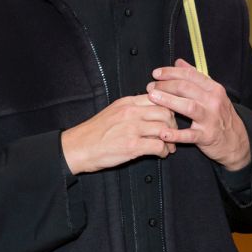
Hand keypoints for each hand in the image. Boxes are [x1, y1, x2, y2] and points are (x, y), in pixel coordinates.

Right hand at [61, 95, 176, 174]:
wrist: (78, 147)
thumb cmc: (94, 132)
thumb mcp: (113, 111)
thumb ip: (132, 109)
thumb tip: (150, 112)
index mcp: (127, 102)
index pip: (158, 97)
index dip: (168, 107)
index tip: (170, 117)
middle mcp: (131, 113)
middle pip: (165, 112)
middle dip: (173, 124)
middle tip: (172, 133)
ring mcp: (132, 129)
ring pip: (165, 129)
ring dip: (171, 139)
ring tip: (169, 146)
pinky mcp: (132, 146)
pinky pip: (159, 146)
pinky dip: (164, 151)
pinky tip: (161, 154)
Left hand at [146, 58, 250, 170]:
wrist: (236, 141)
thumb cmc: (220, 116)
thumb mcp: (213, 94)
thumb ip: (195, 77)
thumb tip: (179, 62)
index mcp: (214, 88)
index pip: (190, 75)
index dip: (171, 72)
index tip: (156, 74)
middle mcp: (213, 101)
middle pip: (186, 88)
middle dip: (165, 85)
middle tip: (151, 87)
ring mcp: (211, 119)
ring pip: (188, 107)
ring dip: (168, 101)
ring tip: (152, 98)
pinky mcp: (207, 137)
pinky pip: (189, 135)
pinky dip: (176, 134)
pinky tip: (163, 133)